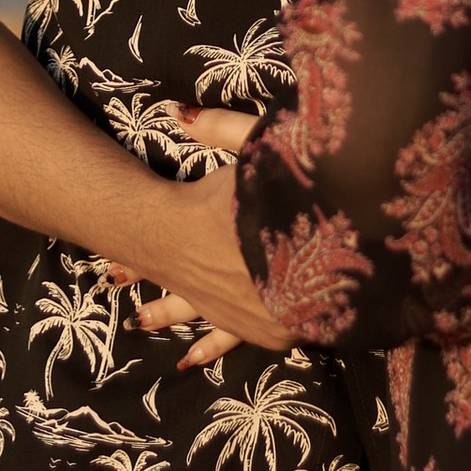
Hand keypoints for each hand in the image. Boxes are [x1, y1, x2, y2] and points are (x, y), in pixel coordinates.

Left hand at [120, 109, 296, 371]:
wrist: (355, 237)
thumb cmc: (309, 190)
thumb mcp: (262, 149)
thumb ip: (222, 129)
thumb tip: (176, 112)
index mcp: (217, 236)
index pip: (162, 252)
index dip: (137, 257)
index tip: (114, 264)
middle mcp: (223, 279)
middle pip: (175, 285)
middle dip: (146, 281)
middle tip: (115, 281)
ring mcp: (247, 309)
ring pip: (196, 315)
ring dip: (168, 315)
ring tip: (139, 320)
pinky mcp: (275, 330)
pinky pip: (234, 342)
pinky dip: (212, 346)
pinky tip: (192, 358)